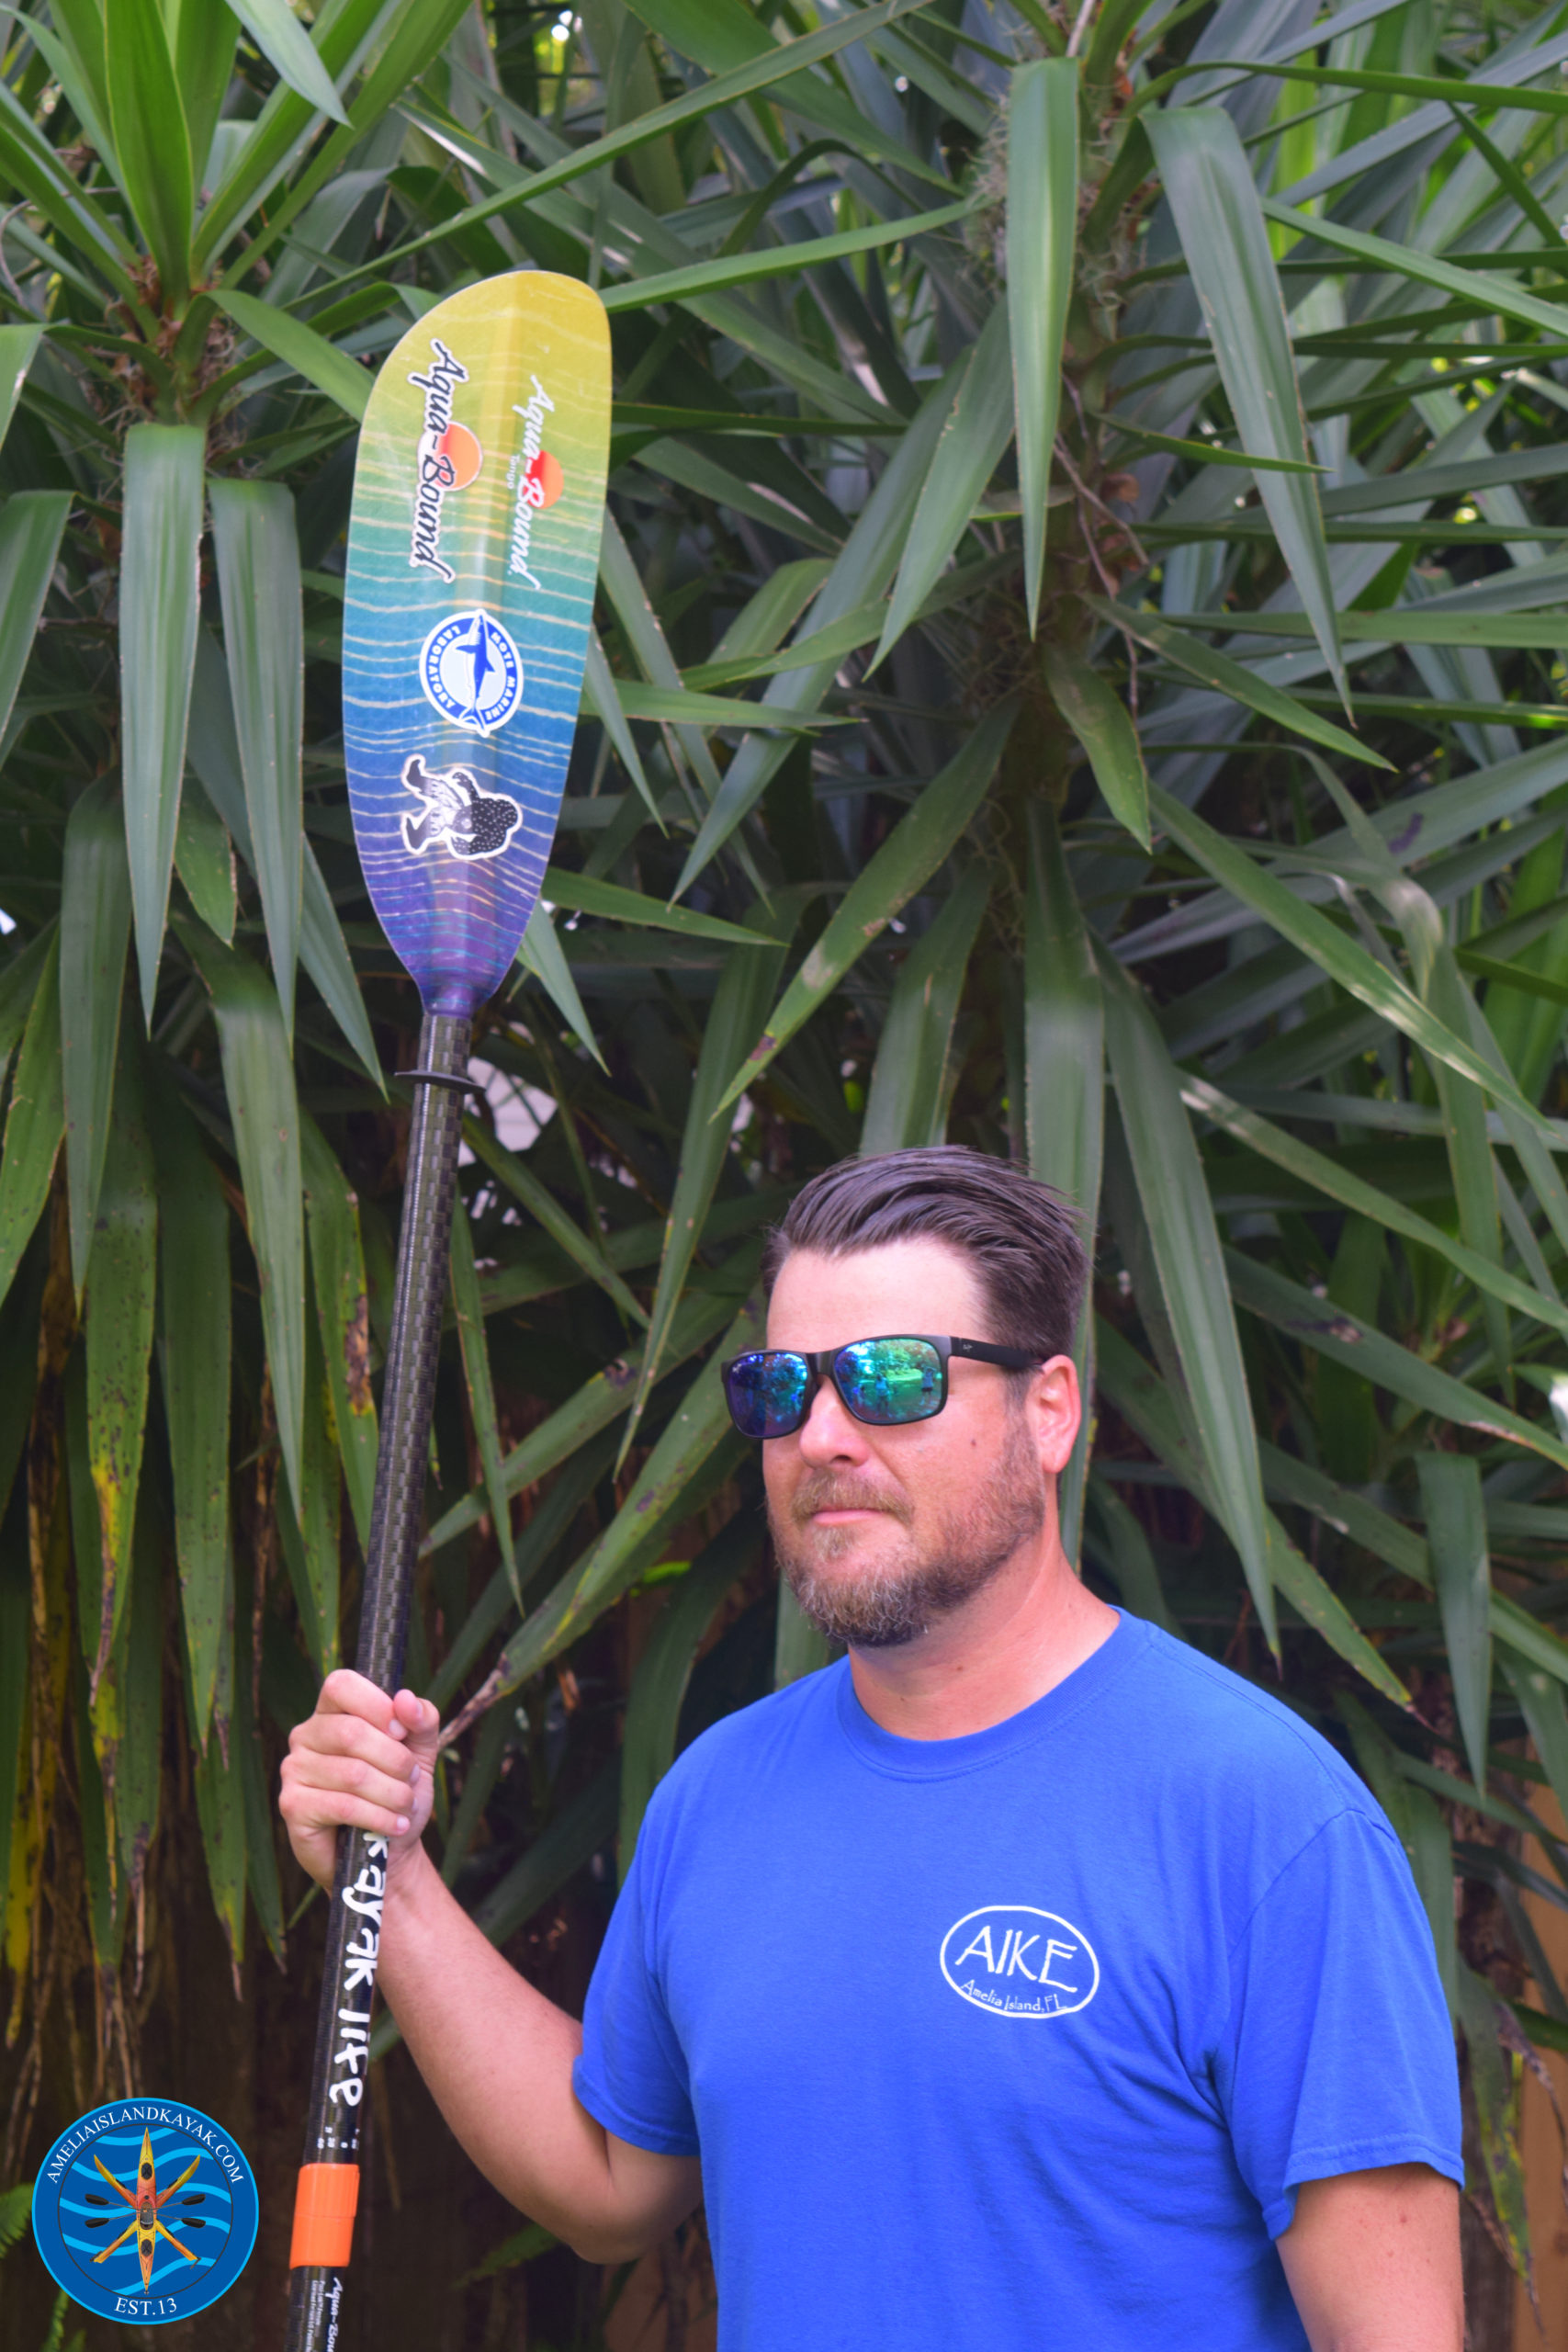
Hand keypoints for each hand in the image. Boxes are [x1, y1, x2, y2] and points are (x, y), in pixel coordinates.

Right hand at [279, 1669, 439, 1889]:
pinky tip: (394, 1826)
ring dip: (392, 1793)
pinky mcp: (293, 1806)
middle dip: (395, 1760)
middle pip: (352, 1732)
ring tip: (405, 1806)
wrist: (388, 1853)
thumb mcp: (421, 1753)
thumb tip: (406, 1698)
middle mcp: (306, 1736)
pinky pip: (343, 1806)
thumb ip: (422, 1720)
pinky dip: (379, 1817)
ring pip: (353, 1774)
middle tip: (411, 1779)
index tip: (401, 1732)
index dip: (375, 1704)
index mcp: (332, 1713)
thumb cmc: (398, 1794)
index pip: (341, 1684)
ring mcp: (294, 1771)